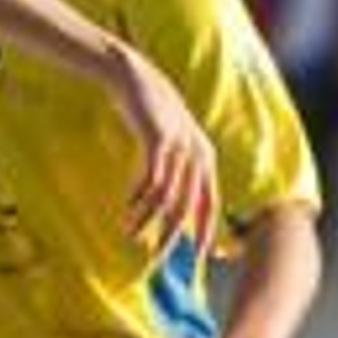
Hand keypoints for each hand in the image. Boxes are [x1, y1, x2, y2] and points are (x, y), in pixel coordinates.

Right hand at [111, 48, 217, 255]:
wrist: (136, 78)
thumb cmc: (152, 116)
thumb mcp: (173, 144)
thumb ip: (179, 171)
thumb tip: (172, 206)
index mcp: (206, 159)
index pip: (210, 205)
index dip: (205, 233)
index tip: (198, 259)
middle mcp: (199, 154)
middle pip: (189, 207)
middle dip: (174, 236)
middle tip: (159, 258)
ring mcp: (180, 147)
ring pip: (167, 196)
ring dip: (148, 220)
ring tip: (132, 236)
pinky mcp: (159, 140)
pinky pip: (151, 179)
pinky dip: (139, 198)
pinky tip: (127, 210)